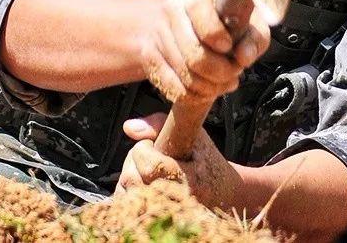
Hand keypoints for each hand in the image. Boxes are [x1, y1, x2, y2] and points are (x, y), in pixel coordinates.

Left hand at [115, 112, 244, 209]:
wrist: (222, 195)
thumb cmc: (206, 161)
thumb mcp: (194, 135)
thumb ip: (159, 124)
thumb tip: (129, 127)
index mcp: (189, 182)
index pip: (150, 166)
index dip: (144, 148)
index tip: (153, 144)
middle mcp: (175, 204)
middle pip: (132, 178)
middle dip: (134, 161)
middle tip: (151, 156)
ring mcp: (161, 216)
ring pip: (125, 191)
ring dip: (130, 175)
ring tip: (149, 171)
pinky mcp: (151, 222)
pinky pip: (123, 204)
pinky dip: (127, 190)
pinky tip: (143, 183)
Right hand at [140, 0, 269, 104]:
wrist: (187, 24)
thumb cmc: (225, 24)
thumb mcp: (248, 24)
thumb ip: (255, 38)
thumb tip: (243, 57)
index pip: (205, 22)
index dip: (220, 40)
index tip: (230, 48)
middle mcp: (173, 8)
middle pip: (194, 55)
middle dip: (220, 72)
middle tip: (232, 73)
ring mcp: (158, 33)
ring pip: (184, 74)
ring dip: (209, 87)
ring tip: (222, 83)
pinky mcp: (149, 56)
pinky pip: (172, 87)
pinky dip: (192, 95)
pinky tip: (205, 90)